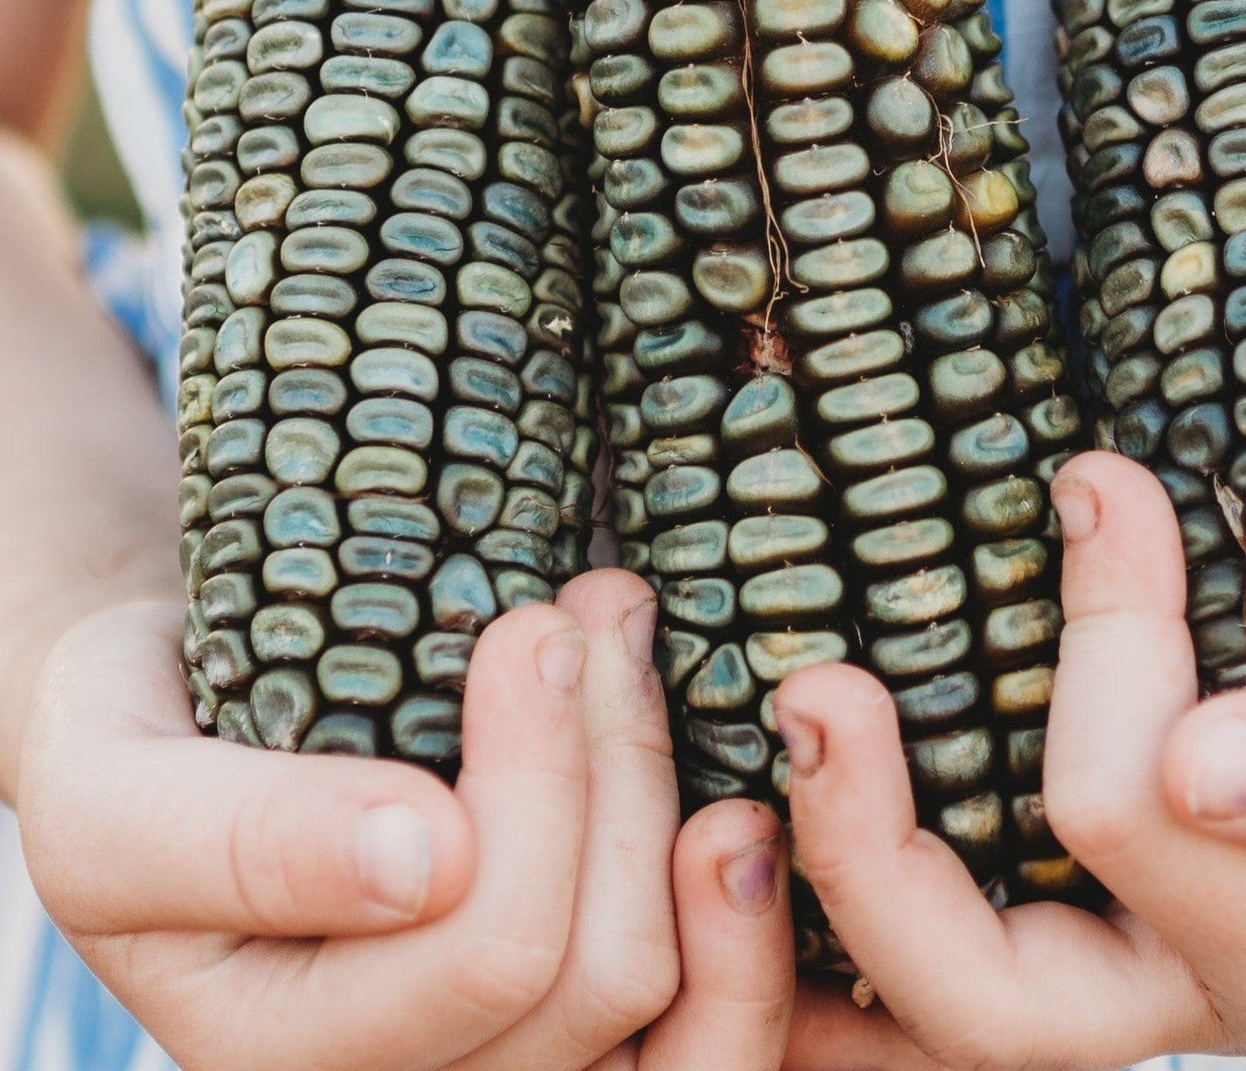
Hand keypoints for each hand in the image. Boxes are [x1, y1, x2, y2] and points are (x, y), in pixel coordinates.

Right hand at [19, 570, 796, 1070]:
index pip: (485, 952)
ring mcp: (508, 1058)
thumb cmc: (140, 747)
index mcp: (287, 1056)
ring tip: (631, 642)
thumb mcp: (115, 787)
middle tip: (594, 606)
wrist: (182, 737)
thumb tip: (421, 863)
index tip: (532, 623)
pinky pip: (709, 1021)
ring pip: (673, 987)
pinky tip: (734, 796)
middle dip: (615, 759)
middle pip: (597, 970)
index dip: (541, 777)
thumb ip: (235, 842)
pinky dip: (744, 909)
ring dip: (676, 792)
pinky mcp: (582, 1015)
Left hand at [773, 449, 1245, 1068]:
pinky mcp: (1080, 870)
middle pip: (991, 1000)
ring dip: (820, 896)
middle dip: (870, 857)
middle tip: (813, 691)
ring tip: (762, 742)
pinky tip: (776, 783)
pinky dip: (843, 877)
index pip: (1135, 823)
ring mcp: (1125, 931)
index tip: (1103, 481)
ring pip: (933, 995)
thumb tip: (1200, 768)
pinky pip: (938, 915)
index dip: (1104, 653)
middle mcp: (1191, 971)